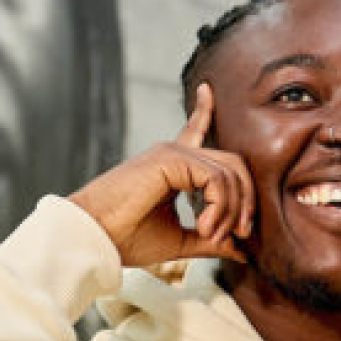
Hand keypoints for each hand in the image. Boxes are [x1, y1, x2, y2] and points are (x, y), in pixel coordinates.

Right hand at [69, 83, 253, 266]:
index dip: (203, 112)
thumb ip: (210, 240)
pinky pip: (217, 179)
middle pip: (232, 164)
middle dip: (246, 200)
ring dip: (231, 211)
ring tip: (212, 236)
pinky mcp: (171, 158)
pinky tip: (205, 227)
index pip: (194, 132)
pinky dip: (220, 207)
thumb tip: (241, 249)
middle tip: (241, 234)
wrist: (94, 237)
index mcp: (171, 168)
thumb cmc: (125, 238)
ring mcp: (173, 153)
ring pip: (230, 174)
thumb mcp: (178, 241)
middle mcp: (173, 155)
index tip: (206, 90)